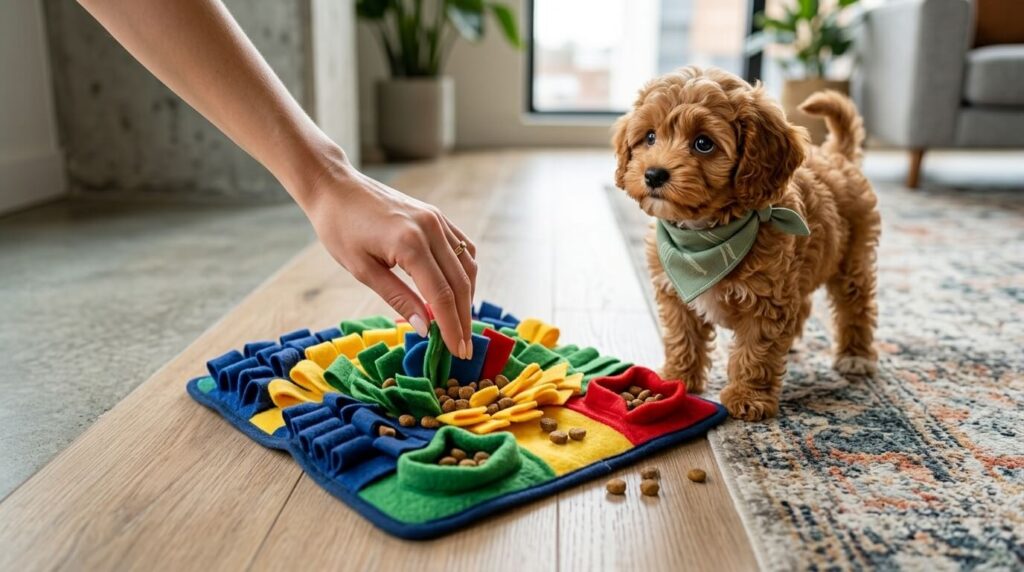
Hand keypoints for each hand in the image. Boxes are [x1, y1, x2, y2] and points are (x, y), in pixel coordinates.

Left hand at [299, 156, 476, 358]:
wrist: (336, 187)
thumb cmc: (340, 229)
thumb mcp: (362, 270)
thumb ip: (398, 298)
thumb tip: (425, 328)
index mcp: (409, 244)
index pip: (441, 295)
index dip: (452, 327)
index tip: (458, 352)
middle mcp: (431, 229)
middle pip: (460, 283)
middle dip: (464, 318)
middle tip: (465, 348)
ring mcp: (437, 219)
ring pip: (467, 265)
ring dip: (468, 297)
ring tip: (461, 323)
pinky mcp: (437, 215)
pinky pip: (463, 247)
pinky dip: (465, 272)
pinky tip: (459, 290)